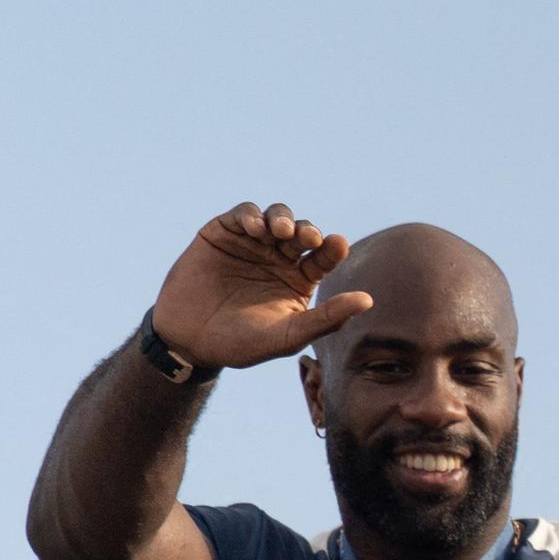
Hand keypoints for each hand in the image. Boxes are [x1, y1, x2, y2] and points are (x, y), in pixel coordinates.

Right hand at [148, 203, 373, 370]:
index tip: (338, 244)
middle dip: (307, 231)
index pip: (322, 258)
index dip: (332, 248)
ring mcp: (251, 243)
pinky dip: (252, 216)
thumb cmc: (242, 345)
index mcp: (299, 280)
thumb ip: (327, 318)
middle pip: (302, 232)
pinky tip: (255, 230)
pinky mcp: (223, 233)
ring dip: (283, 218)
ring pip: (276, 217)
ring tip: (281, 231)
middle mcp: (279, 258)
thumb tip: (368, 300)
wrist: (189, 341)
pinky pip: (243, 215)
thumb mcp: (288, 336)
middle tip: (308, 238)